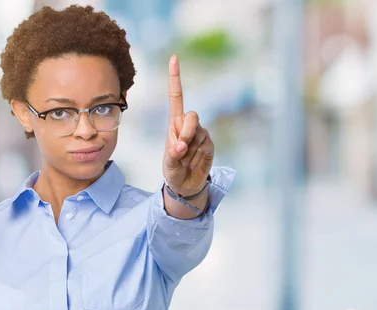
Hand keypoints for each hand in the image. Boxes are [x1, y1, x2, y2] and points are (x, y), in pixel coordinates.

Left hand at [163, 55, 214, 195]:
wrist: (184, 185)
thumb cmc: (172, 169)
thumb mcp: (167, 162)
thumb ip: (173, 152)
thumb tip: (182, 145)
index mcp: (174, 123)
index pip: (176, 96)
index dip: (176, 78)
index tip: (174, 58)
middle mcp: (188, 125)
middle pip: (191, 115)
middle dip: (185, 132)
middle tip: (180, 149)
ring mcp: (200, 134)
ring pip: (198, 132)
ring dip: (190, 148)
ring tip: (184, 159)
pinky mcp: (210, 145)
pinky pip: (206, 146)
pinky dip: (197, 156)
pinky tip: (193, 162)